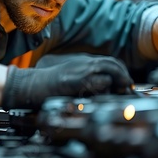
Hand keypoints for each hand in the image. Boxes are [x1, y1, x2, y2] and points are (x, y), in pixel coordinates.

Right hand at [1, 53, 133, 109]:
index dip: (120, 72)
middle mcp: (83, 63)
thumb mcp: (69, 80)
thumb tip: (103, 91)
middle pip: (111, 63)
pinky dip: (106, 87)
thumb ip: (84, 82)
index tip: (126, 84)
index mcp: (82, 63)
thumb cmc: (46, 87)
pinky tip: (107, 94)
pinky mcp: (75, 80)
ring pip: (108, 68)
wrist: (28, 85)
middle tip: (129, 88)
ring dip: (119, 78)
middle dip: (124, 75)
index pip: (108, 62)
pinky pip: (97, 81)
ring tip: (124, 90)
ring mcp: (79, 71)